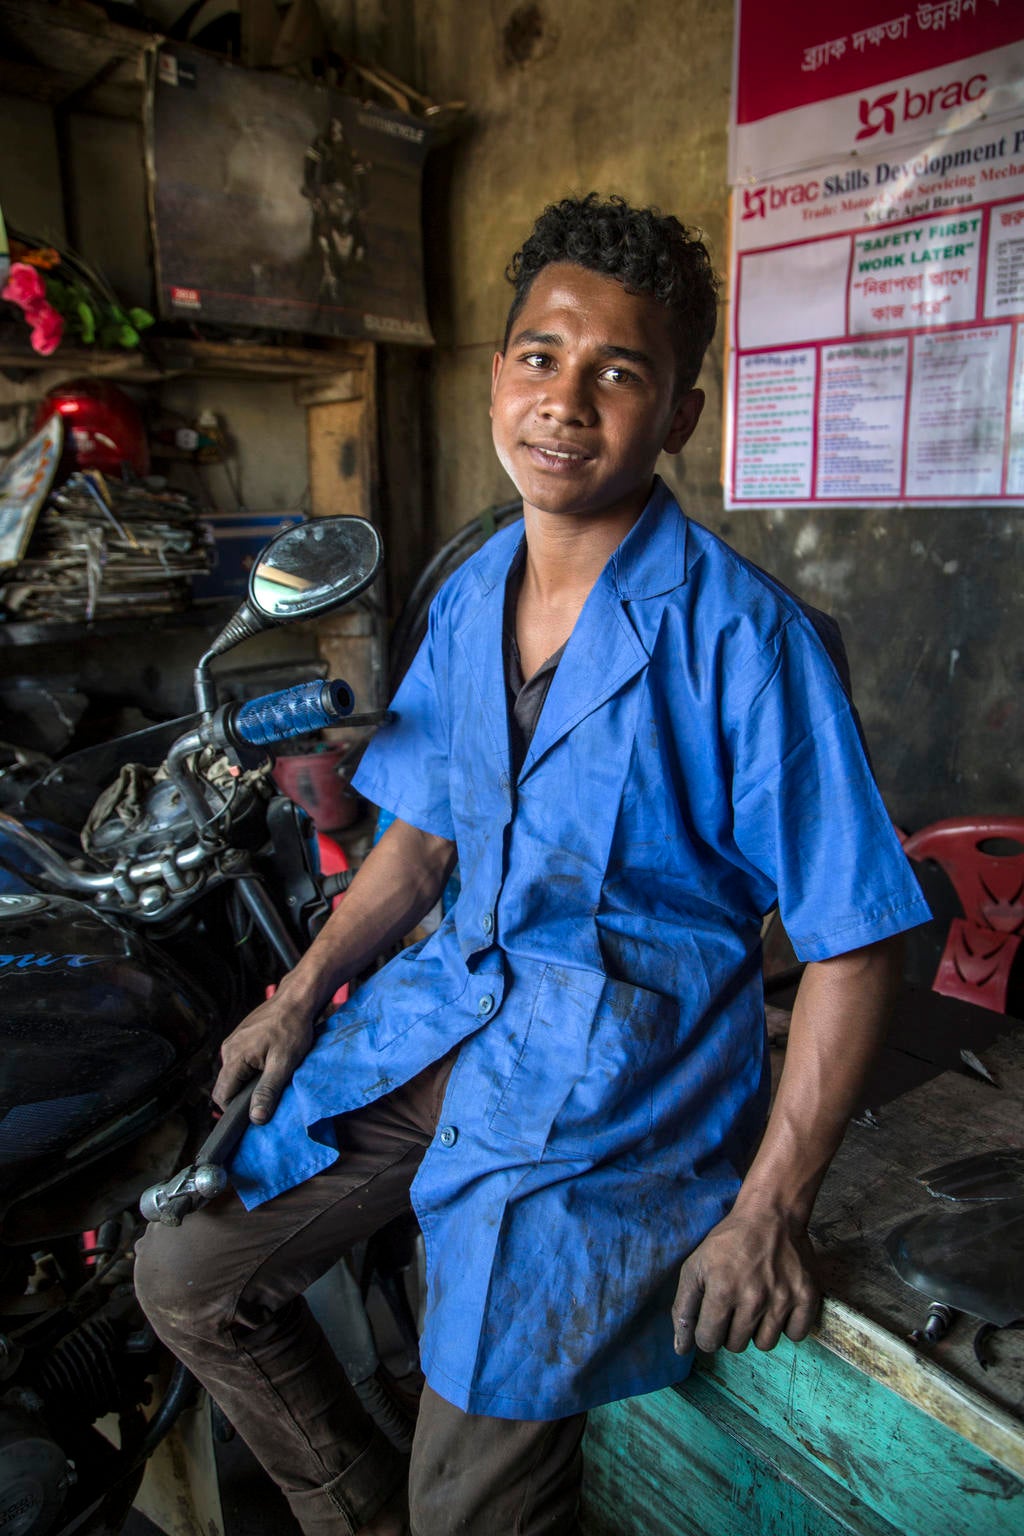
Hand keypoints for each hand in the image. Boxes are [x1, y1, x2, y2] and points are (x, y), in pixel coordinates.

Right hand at [213, 990, 314, 1124]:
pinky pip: (241, 1061)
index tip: (256, 1113)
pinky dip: (253, 1069)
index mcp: (233, 1057)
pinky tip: (271, 1063)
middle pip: (227, 1086)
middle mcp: (228, 1049)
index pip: (221, 1096)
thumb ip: (267, 1091)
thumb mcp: (283, 1063)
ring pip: (235, 1074)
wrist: (297, 999)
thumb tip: (256, 1118)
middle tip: (269, 1095)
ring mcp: (234, 1042)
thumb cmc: (292, 1028)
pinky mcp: (242, 1037)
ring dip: (251, 1081)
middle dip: (245, 1096)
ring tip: (273, 1075)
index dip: (235, 1110)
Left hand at [671, 1208, 818, 1355]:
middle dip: (731, 1329)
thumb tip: (680, 1349)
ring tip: (757, 1303)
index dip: (707, 1332)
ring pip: (765, 1344)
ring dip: (758, 1329)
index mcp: (721, 1291)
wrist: (771, 1214)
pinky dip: (787, 1325)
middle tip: (736, 1304)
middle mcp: (753, 1299)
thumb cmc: (728, 1242)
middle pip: (736, 1346)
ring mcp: (782, 1300)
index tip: (713, 1317)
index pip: (708, 1342)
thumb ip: (683, 1308)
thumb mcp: (695, 1266)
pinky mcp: (807, 1297)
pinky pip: (795, 1335)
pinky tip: (779, 1304)